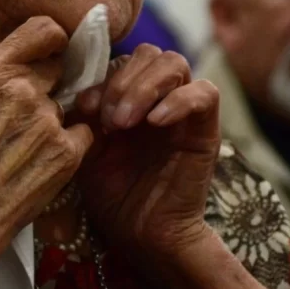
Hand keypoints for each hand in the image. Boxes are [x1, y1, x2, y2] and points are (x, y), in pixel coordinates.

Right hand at [0, 16, 93, 259]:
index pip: (43, 28)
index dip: (50, 43)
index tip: (47, 56)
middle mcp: (20, 87)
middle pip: (56, 68)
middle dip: (49, 86)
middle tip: (32, 113)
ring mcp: (47, 118)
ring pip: (67, 106)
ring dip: (53, 122)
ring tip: (28, 152)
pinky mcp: (66, 150)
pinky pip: (81, 135)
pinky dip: (69, 147)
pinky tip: (45, 166)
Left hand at [74, 44, 220, 260]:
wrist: (142, 235)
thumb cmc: (113, 194)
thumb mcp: (88, 149)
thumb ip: (86, 116)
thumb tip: (84, 92)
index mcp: (131, 97)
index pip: (123, 59)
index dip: (103, 77)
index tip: (87, 108)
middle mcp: (159, 97)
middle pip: (150, 53)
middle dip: (123, 81)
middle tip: (109, 120)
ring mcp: (184, 110)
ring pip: (175, 63)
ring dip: (144, 87)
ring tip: (124, 123)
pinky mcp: (206, 129)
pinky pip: (205, 93)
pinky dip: (179, 100)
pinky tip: (155, 122)